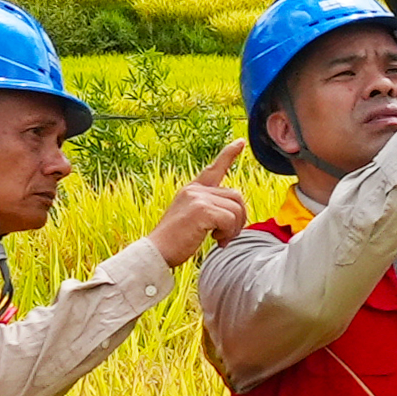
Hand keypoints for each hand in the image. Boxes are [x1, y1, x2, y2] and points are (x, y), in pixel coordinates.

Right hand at [149, 139, 248, 268]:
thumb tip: (235, 214)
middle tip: (226, 235)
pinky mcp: (202, 210)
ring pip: (236, 209)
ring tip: (220, 239)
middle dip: (239, 218)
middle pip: (236, 196)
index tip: (240, 142)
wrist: (156, 252)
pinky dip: (228, 233)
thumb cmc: (174, 241)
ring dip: (234, 228)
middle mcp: (195, 190)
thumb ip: (210, 208)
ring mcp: (198, 198)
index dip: (229, 154)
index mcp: (192, 190)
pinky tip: (215, 240)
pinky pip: (230, 219)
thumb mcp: (191, 217)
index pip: (214, 169)